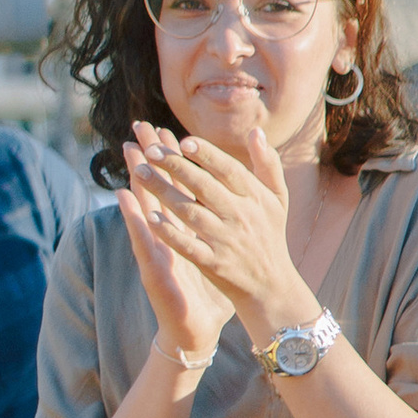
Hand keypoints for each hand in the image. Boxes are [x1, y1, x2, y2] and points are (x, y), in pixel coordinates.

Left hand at [124, 115, 306, 345]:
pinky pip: (188, 245)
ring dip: (163, 192)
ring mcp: (226, 240)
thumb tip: (255, 131)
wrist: (272, 286)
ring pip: (191, 212)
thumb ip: (267, 165)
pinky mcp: (213, 263)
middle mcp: (241, 216)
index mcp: (255, 198)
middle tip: (150, 149)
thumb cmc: (270, 235)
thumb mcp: (277, 199)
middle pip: (204, 186)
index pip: (228, 170)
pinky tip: (149, 217)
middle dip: (176, 166)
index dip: (207, 154)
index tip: (183, 140)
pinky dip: (169, 231)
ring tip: (139, 173)